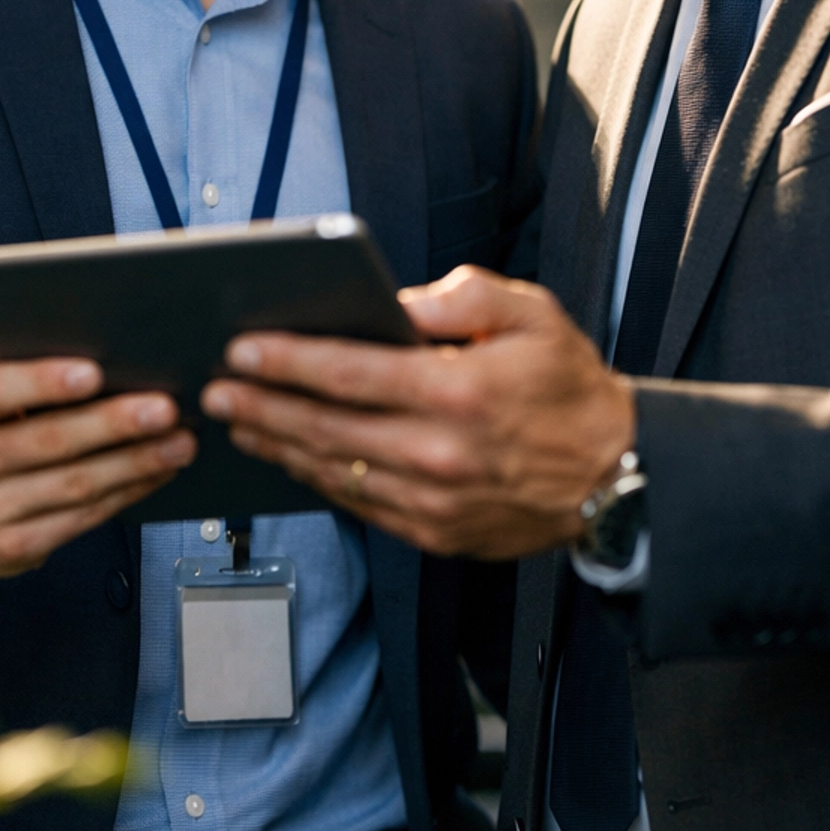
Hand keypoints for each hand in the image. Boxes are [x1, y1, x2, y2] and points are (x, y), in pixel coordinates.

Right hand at [0, 358, 195, 576]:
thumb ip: (20, 374)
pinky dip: (127, 492)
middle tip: (166, 408)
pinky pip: (82, 519)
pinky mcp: (12, 548)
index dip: (44, 381)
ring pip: (75, 485)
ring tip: (179, 442)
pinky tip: (155, 473)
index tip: (94, 371)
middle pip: (49, 441)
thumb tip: (106, 350)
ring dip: (137, 463)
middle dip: (115, 424)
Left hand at [201, 267, 634, 558]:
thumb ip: (460, 296)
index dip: (288, 360)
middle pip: (326, 428)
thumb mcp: (531, 314)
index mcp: (459, 391)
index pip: (351, 373)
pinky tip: (291, 457)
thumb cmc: (568, 387)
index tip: (241, 348)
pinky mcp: (434, 533)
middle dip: (261, 405)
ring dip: (277, 446)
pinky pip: (359, 505)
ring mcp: (434, 502)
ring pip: (334, 472)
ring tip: (237, 422)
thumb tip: (393, 299)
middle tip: (213, 388)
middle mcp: (440, 453)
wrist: (616, 477)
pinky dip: (318, 479)